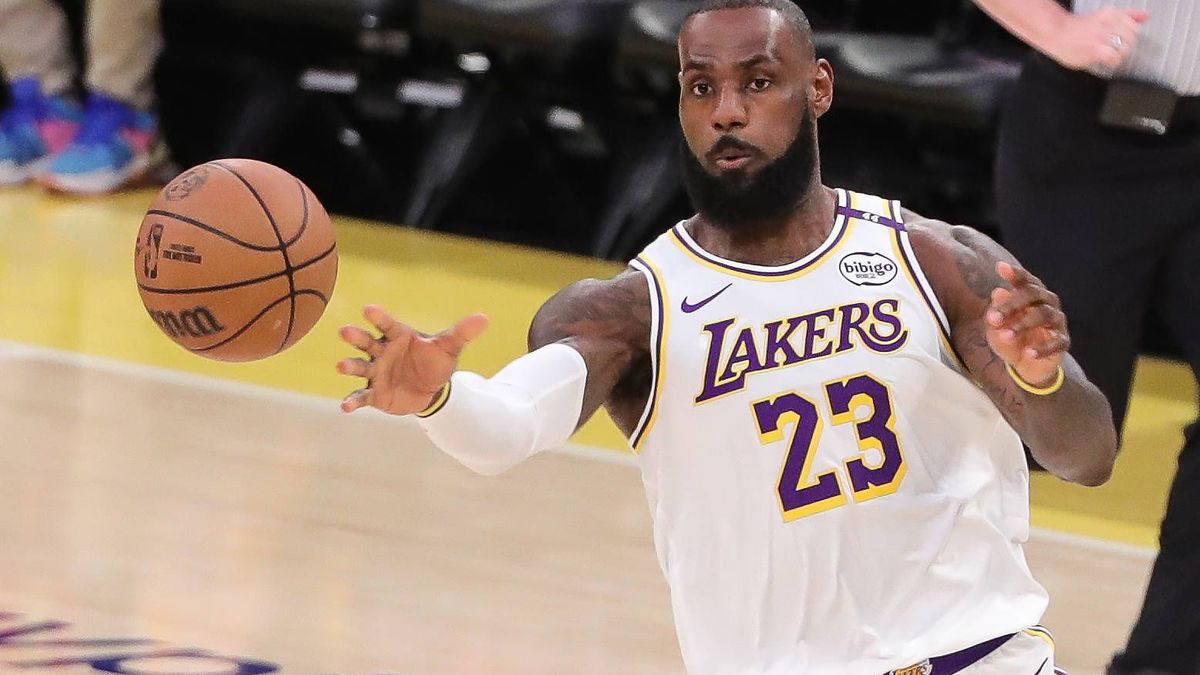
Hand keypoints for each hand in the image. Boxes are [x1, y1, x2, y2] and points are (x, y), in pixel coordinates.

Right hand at [336, 305, 488, 414]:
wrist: (431, 390)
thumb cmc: (436, 361)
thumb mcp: (450, 347)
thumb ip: (462, 333)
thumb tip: (485, 318)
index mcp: (398, 335)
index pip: (387, 323)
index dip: (378, 317)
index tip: (368, 309)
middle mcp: (382, 351)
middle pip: (366, 342)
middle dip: (356, 337)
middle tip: (345, 331)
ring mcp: (375, 372)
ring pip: (359, 367)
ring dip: (350, 366)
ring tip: (341, 366)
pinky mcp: (374, 393)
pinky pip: (361, 396)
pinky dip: (352, 401)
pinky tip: (345, 407)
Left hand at [984, 262, 1068, 387]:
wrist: (1024, 366)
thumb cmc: (1010, 338)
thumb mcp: (996, 327)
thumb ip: (996, 311)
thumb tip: (998, 292)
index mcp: (1031, 295)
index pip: (1025, 281)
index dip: (1015, 274)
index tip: (1000, 267)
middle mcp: (1047, 303)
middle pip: (1033, 294)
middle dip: (1011, 305)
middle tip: (992, 319)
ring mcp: (1057, 321)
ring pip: (1044, 315)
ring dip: (1023, 324)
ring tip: (1006, 336)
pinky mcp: (1063, 342)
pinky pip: (1056, 342)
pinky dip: (1041, 347)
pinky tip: (1028, 353)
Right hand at [1046, 7, 1148, 71]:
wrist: (1056, 33)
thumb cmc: (1077, 28)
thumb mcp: (1105, 16)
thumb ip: (1127, 15)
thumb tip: (1146, 17)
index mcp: (1112, 14)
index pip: (1134, 27)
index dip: (1130, 38)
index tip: (1120, 42)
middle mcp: (1109, 23)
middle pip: (1132, 39)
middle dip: (1126, 47)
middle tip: (1114, 51)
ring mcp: (1102, 37)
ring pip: (1125, 49)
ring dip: (1119, 56)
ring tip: (1110, 56)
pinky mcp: (1095, 50)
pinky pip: (1114, 58)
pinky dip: (1113, 62)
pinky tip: (1106, 62)